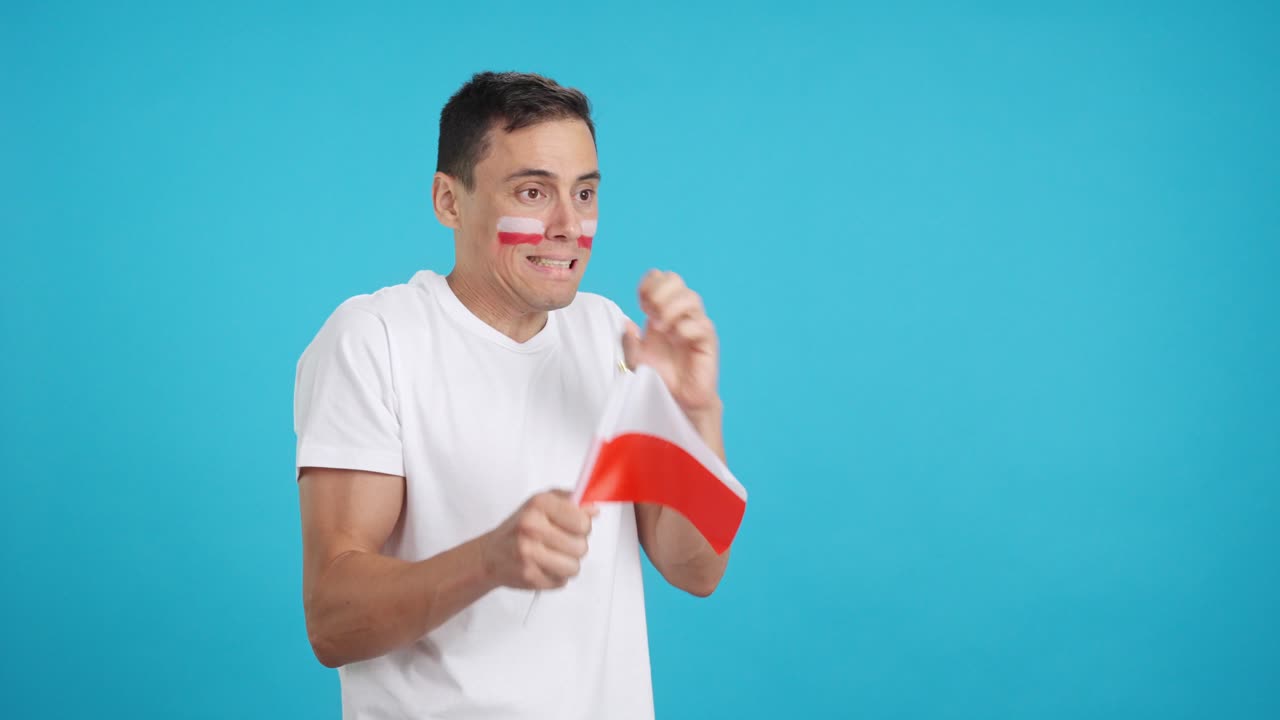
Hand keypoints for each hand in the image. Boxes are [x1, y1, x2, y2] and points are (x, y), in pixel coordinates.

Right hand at [482, 491, 597, 589]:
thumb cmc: (519, 528)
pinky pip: (561, 582)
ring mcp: (529, 553)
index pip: (583, 521)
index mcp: (539, 504)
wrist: (491, 555)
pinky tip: (543, 566)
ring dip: (567, 564)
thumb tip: (594, 510)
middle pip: (581, 546)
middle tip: (560, 543)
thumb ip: (570, 502)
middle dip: (575, 547)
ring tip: (553, 556)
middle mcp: (532, 527)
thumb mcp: (543, 504)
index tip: (574, 526)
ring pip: (574, 567)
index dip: (582, 526)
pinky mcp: (529, 576)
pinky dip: (555, 576)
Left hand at [623, 270, 720, 418]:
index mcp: (662, 310)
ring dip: (671, 308)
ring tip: (660, 328)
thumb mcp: (635, 360)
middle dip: (658, 292)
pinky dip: (683, 329)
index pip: (660, 278)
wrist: (677, 400)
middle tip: (650, 313)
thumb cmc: (659, 377)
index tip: (641, 305)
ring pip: (691, 297)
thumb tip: (627, 323)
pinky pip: (700, 324)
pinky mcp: (708, 341)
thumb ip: (628, 342)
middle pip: (675, 279)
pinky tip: (675, 340)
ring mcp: (696, 324)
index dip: (648, 285)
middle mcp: (680, 313)